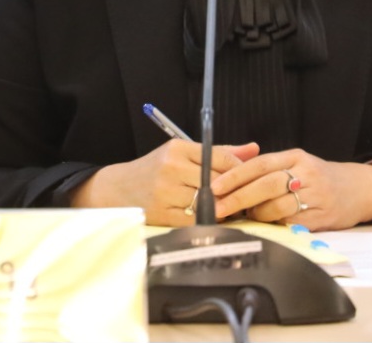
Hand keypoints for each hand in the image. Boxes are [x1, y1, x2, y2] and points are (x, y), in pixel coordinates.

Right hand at [70, 140, 259, 225]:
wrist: (118, 189)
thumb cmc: (156, 169)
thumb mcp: (182, 153)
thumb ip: (219, 152)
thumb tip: (254, 149)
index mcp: (178, 148)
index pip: (220, 157)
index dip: (240, 171)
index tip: (249, 179)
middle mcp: (172, 167)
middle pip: (216, 181)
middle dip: (233, 192)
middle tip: (246, 199)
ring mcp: (165, 191)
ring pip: (207, 202)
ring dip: (221, 209)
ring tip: (230, 211)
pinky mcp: (161, 213)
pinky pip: (193, 221)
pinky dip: (205, 222)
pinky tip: (210, 221)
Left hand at [209, 148, 371, 231]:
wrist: (361, 188)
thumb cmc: (321, 177)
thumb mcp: (298, 163)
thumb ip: (270, 169)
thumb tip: (232, 182)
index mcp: (295, 157)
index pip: (260, 164)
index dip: (235, 175)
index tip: (215, 187)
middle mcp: (305, 173)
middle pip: (266, 185)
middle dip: (238, 198)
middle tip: (219, 208)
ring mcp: (315, 195)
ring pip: (277, 206)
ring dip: (256, 214)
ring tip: (246, 217)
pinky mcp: (322, 217)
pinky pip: (291, 223)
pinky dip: (275, 225)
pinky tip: (266, 225)